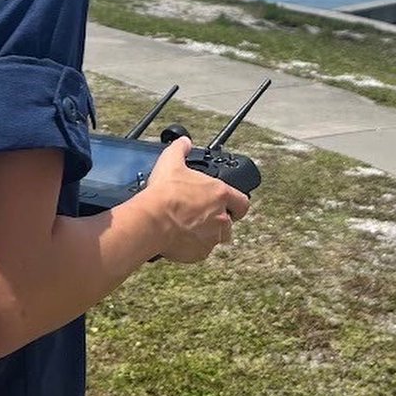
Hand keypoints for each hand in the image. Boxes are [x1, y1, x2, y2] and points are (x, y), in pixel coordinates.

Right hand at [143, 137, 250, 263]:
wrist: (152, 220)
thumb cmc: (165, 192)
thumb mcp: (172, 161)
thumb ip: (181, 148)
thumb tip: (184, 141)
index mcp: (220, 194)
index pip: (242, 202)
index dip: (237, 204)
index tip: (229, 204)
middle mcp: (221, 218)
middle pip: (229, 223)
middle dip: (218, 220)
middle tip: (201, 215)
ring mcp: (211, 238)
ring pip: (215, 238)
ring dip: (206, 234)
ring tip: (188, 227)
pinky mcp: (199, 254)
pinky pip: (200, 252)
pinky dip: (192, 247)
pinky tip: (179, 239)